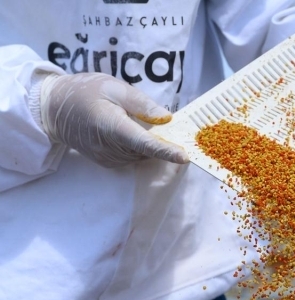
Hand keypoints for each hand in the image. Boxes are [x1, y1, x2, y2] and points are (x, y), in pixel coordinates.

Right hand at [38, 73, 188, 167]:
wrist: (55, 109)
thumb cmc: (86, 93)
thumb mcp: (114, 87)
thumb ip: (142, 104)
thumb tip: (167, 118)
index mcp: (112, 127)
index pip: (144, 143)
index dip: (166, 151)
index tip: (185, 157)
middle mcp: (110, 148)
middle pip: (148, 149)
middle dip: (158, 137)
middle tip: (145, 117)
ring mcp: (109, 159)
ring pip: (143, 154)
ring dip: (146, 141)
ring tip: (127, 120)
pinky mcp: (108, 163)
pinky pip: (133, 157)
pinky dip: (137, 146)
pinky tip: (123, 131)